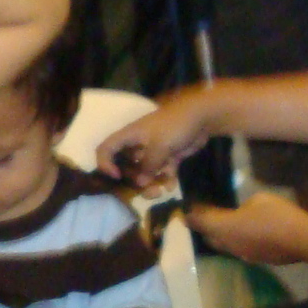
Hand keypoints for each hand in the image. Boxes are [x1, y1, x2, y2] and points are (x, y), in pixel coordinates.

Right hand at [97, 91, 213, 188]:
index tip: (117, 177)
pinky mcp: (168, 156)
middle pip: (127, 167)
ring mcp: (153, 151)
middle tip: (148, 191)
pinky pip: (161, 171)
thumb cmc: (175, 126)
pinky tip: (172, 185)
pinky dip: (165, 179)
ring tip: (161, 191)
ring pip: (145, 172)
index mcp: (130, 137)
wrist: (202, 117)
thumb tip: (140, 183)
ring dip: (151, 184)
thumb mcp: (159, 146)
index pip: (106, 149)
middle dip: (135, 182)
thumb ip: (148, 166)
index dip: (106, 164)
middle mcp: (138, 145)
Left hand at [187, 191, 307, 265]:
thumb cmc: (277, 216)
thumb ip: (243, 206)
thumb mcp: (258, 200)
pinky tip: (243, 233)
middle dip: (203, 226)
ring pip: (223, 245)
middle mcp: (228, 244)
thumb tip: (241, 212)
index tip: (185, 209)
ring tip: (221, 223)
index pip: (199, 221)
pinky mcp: (255, 259)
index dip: (190, 214)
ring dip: (219, 235)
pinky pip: (238, 248)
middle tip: (202, 214)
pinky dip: (235, 240)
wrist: (303, 240)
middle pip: (208, 236)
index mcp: (223, 228)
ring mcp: (242, 254)